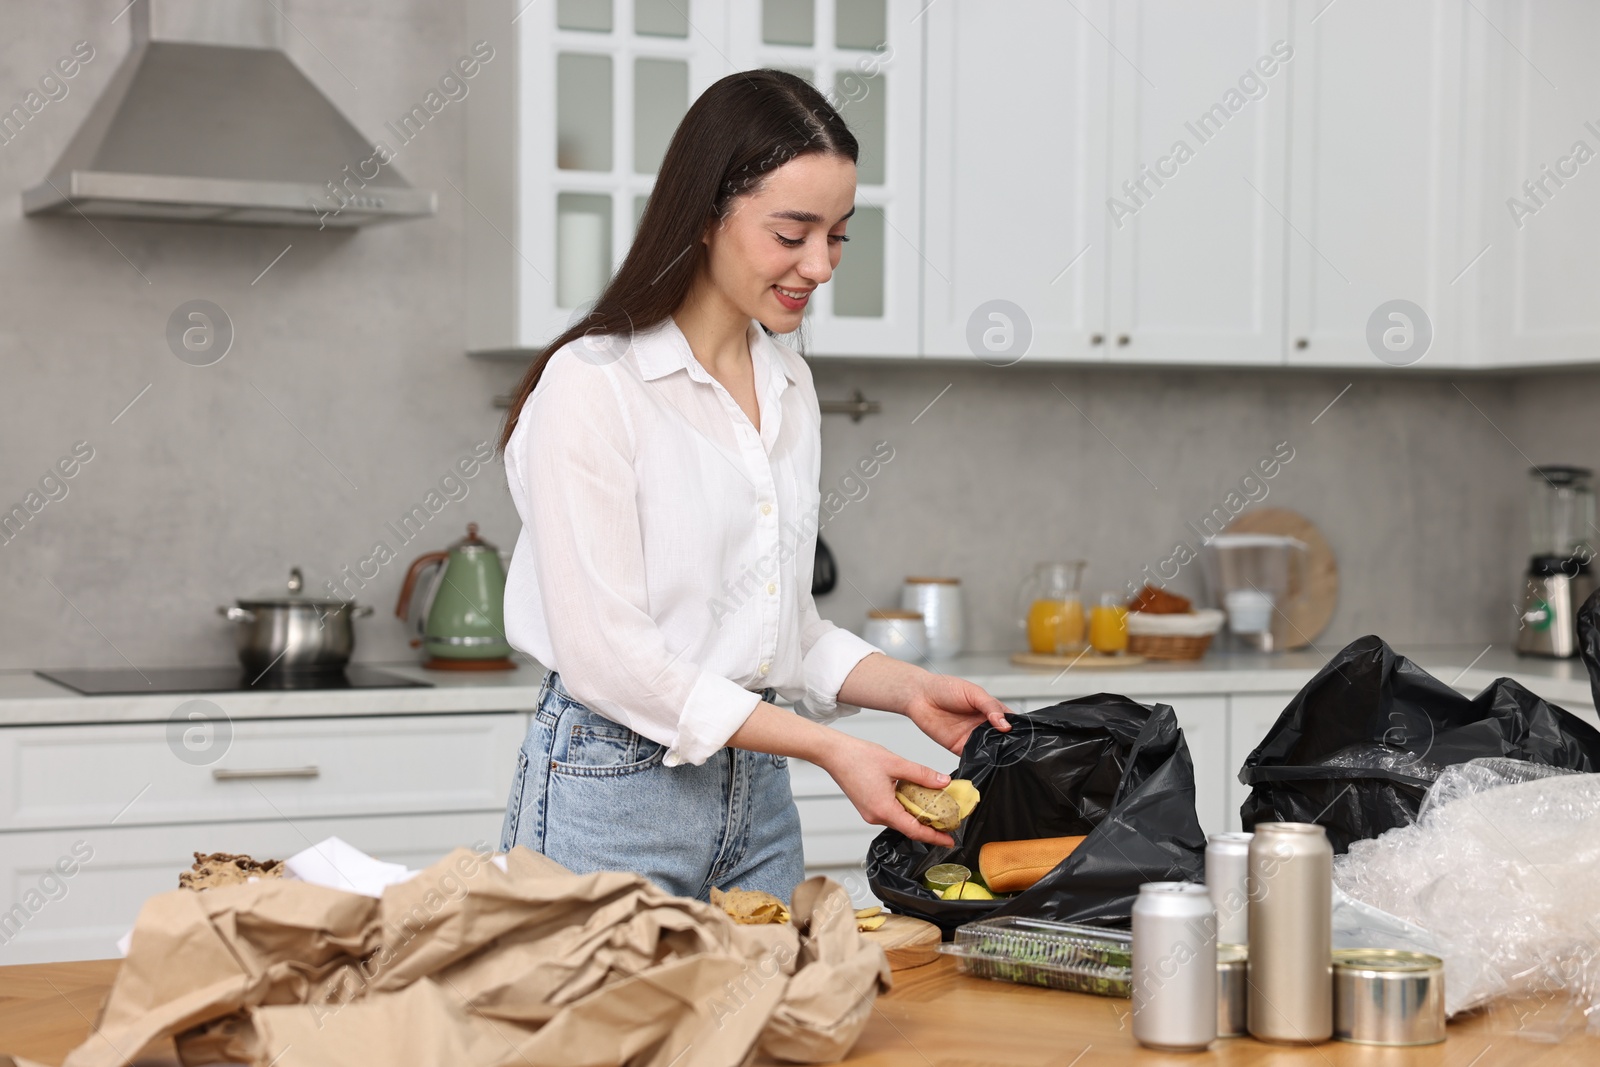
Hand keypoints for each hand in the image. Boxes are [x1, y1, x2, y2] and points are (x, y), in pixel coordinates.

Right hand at [820, 734, 956, 847]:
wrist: (834, 754)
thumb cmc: (857, 757)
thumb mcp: (896, 763)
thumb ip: (922, 774)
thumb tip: (943, 782)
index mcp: (883, 809)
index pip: (914, 830)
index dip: (934, 837)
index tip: (949, 840)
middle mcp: (876, 816)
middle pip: (908, 828)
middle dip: (929, 826)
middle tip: (948, 822)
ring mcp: (870, 813)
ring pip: (900, 820)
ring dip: (917, 816)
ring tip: (935, 809)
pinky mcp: (868, 807)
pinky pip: (891, 813)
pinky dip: (905, 809)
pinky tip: (915, 799)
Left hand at [904, 673, 1013, 755]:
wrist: (919, 696)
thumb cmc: (945, 687)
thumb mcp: (973, 692)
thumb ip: (990, 707)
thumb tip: (1005, 724)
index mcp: (990, 710)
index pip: (1009, 721)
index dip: (1017, 729)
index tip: (1026, 737)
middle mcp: (983, 725)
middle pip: (1002, 738)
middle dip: (1008, 744)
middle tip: (1017, 750)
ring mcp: (972, 737)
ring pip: (990, 750)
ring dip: (996, 753)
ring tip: (1003, 756)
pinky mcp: (959, 747)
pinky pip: (973, 757)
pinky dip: (980, 760)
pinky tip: (985, 760)